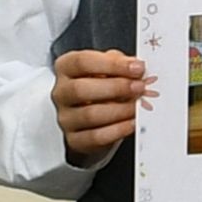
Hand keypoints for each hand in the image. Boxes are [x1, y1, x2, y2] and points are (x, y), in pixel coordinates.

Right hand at [51, 46, 150, 162]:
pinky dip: (117, 130)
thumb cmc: (100, 85)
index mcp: (66, 68)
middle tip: (139, 87)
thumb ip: (119, 63)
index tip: (137, 67)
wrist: (92, 116)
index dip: (112, 64)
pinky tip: (131, 123)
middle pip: (81, 89)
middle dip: (116, 87)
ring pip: (89, 115)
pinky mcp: (75, 139)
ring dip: (119, 110)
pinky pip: (95, 137)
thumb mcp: (108, 67)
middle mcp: (61, 93)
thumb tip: (136, 66)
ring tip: (137, 106)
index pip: (82, 62)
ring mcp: (65, 118)